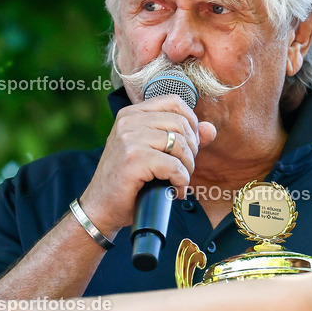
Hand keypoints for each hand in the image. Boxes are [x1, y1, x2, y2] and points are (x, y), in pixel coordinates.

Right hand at [80, 95, 216, 232]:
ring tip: (180, 181)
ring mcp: (129, 138)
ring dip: (187, 167)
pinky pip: (174, 166)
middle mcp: (128, 121)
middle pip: (181, 123)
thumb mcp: (153, 154)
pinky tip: (175, 191)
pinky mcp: (134, 159)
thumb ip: (181, 138)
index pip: (174, 102)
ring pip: (179, 144)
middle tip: (185, 169)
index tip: (189, 146)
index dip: (191, 122)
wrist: (100, 207)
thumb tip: (211, 129)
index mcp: (131, 114)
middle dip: (192, 150)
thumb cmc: (128, 182)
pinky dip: (181, 181)